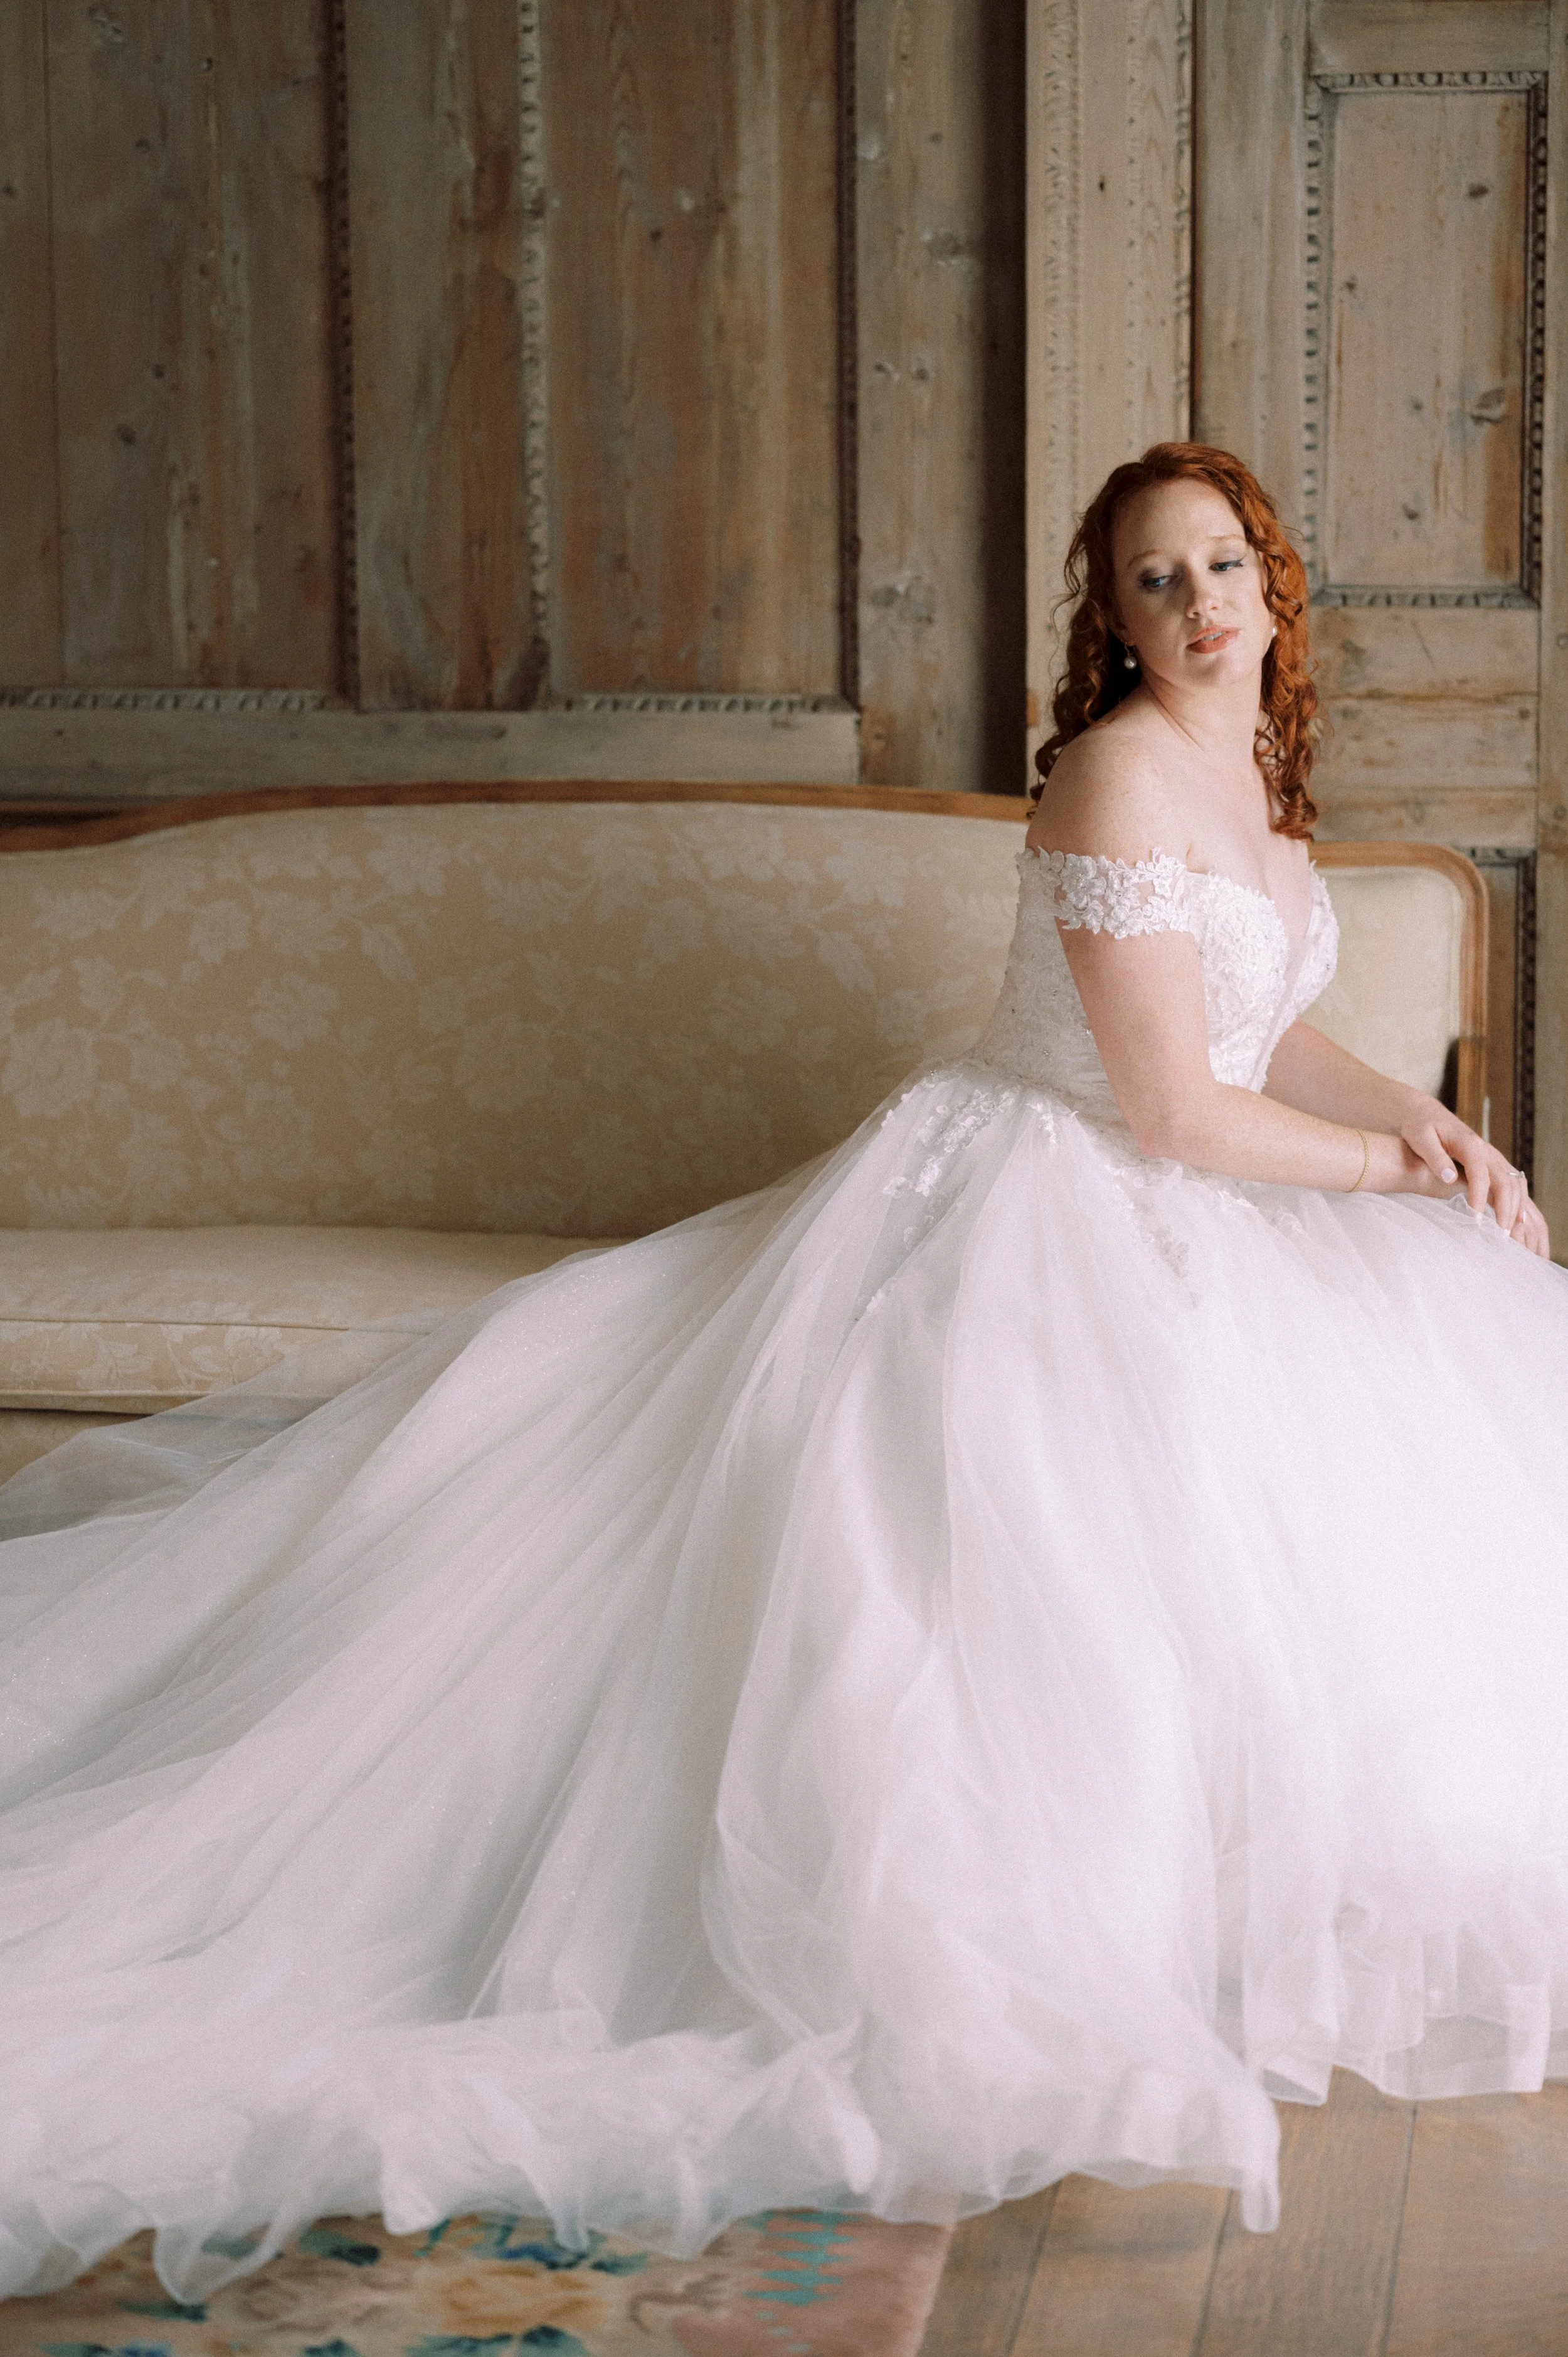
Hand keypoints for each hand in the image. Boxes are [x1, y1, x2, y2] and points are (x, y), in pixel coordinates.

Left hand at [1397, 1098, 1549, 1256]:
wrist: (1428, 1116)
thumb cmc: (1420, 1127)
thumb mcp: (1420, 1137)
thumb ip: (1434, 1156)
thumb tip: (1450, 1177)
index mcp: (1470, 1143)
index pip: (1480, 1173)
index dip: (1479, 1196)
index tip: (1474, 1219)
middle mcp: (1487, 1151)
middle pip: (1506, 1181)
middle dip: (1506, 1209)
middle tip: (1500, 1235)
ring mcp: (1492, 1159)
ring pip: (1514, 1184)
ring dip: (1516, 1209)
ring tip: (1512, 1235)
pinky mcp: (1492, 1167)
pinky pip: (1511, 1186)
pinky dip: (1517, 1204)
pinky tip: (1515, 1224)